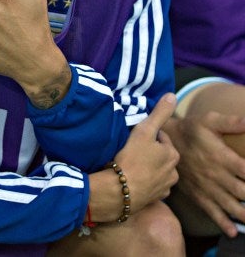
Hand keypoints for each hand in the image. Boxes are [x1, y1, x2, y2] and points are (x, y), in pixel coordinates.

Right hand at [95, 93, 178, 219]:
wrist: (120, 190)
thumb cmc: (132, 158)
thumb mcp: (144, 130)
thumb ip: (159, 113)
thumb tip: (172, 95)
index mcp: (172, 154)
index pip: (162, 139)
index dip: (148, 136)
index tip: (135, 137)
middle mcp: (174, 171)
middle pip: (160, 156)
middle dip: (150, 153)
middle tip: (131, 150)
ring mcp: (164, 187)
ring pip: (157, 171)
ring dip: (148, 168)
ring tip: (131, 165)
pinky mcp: (154, 199)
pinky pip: (151, 186)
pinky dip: (144, 182)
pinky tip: (132, 179)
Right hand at [165, 111, 244, 236]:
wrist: (164, 141)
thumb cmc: (190, 129)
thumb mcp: (209, 120)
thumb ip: (230, 122)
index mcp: (221, 157)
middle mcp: (216, 175)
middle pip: (242, 192)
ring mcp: (207, 187)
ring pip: (230, 205)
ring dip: (244, 214)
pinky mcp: (198, 194)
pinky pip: (211, 211)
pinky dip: (222, 222)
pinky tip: (232, 232)